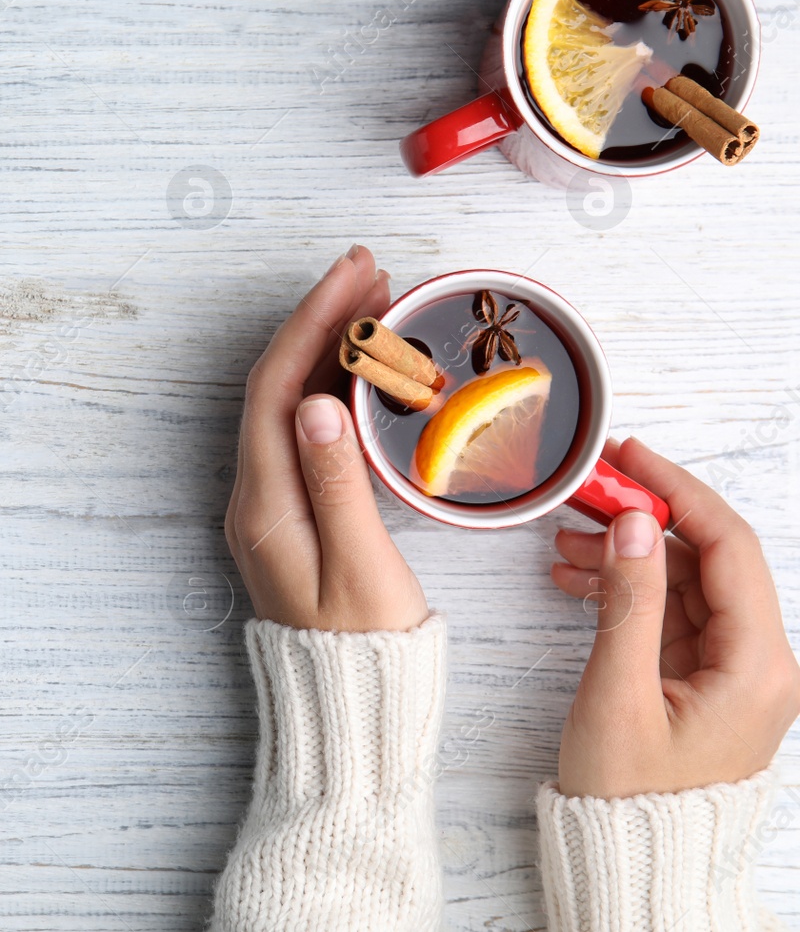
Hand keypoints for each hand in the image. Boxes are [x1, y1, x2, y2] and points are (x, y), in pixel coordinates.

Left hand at [224, 245, 427, 632]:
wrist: (348, 707)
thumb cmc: (364, 650)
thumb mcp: (361, 569)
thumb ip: (338, 485)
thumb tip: (318, 405)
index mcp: (265, 504)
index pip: (278, 388)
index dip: (312, 323)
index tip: (353, 277)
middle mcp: (256, 496)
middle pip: (280, 385)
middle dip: (321, 322)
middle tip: (372, 273)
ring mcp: (271, 504)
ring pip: (293, 404)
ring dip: (331, 351)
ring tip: (379, 305)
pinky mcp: (293, 513)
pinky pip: (307, 432)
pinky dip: (338, 390)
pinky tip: (369, 370)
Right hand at [549, 437, 799, 797]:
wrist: (634, 865)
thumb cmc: (630, 799)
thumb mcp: (618, 692)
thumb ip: (630, 600)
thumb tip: (636, 523)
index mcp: (759, 666)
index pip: (729, 548)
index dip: (679, 491)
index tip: (629, 457)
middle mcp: (760, 664)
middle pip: (708, 560)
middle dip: (646, 519)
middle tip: (585, 492)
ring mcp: (733, 674)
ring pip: (685, 584)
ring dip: (629, 555)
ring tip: (563, 542)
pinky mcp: (704, 684)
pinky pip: (671, 615)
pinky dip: (627, 591)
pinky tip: (578, 579)